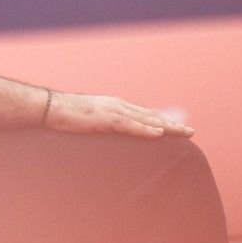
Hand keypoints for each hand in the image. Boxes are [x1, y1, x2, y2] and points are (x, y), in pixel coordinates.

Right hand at [43, 91, 194, 138]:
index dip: (162, 121)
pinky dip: (146, 130)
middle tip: (191, 131)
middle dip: (171, 124)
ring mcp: (113, 111)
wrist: (50, 108)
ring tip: (183, 132)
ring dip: (166, 127)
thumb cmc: (66, 117)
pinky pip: (131, 126)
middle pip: (151, 116)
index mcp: (115, 107)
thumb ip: (103, 127)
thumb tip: (111, 136)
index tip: (177, 127)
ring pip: (146, 120)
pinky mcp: (106, 119)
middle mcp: (119, 106)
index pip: (144, 114)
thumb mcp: (90, 122)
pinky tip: (159, 134)